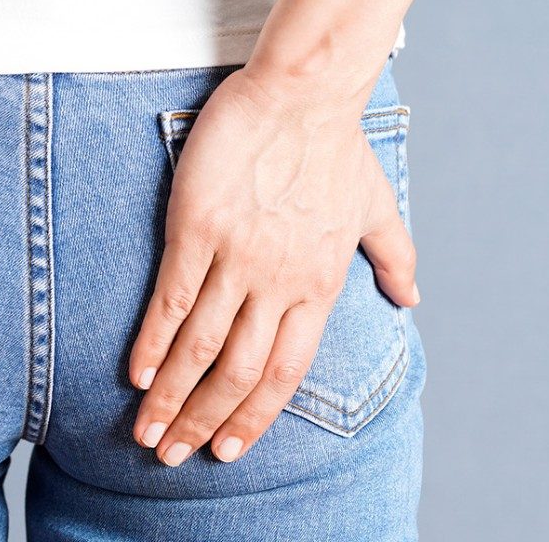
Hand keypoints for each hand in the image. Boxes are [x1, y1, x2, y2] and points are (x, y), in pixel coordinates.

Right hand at [129, 62, 418, 465]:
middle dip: (202, 421)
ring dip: (171, 395)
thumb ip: (394, 257)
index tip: (227, 449)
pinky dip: (154, 341)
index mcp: (318, 286)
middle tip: (171, 455)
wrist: (302, 94)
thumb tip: (411, 298)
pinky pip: (174, 298)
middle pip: (238, 373)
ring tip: (147, 429)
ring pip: (201, 346)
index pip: (284, 373)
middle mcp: (278, 283)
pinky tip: (136, 372)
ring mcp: (237, 257)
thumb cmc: (335, 145)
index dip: (253, 417)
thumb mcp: (375, 206)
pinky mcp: (197, 228)